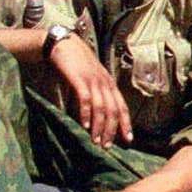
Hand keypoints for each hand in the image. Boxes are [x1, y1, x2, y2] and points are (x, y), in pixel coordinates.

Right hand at [49, 33, 132, 147]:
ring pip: (102, 108)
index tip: (128, 140)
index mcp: (109, 84)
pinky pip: (86, 99)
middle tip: (108, 147)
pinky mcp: (79, 79)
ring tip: (96, 141)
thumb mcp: (90, 80)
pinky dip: (86, 114)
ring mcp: (93, 80)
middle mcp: (105, 83)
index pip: (122, 107)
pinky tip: (84, 126)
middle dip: (112, 130)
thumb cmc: (76, 65)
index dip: (126, 124)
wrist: (63, 45)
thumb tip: (96, 116)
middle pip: (114, 110)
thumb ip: (96, 94)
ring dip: (99, 127)